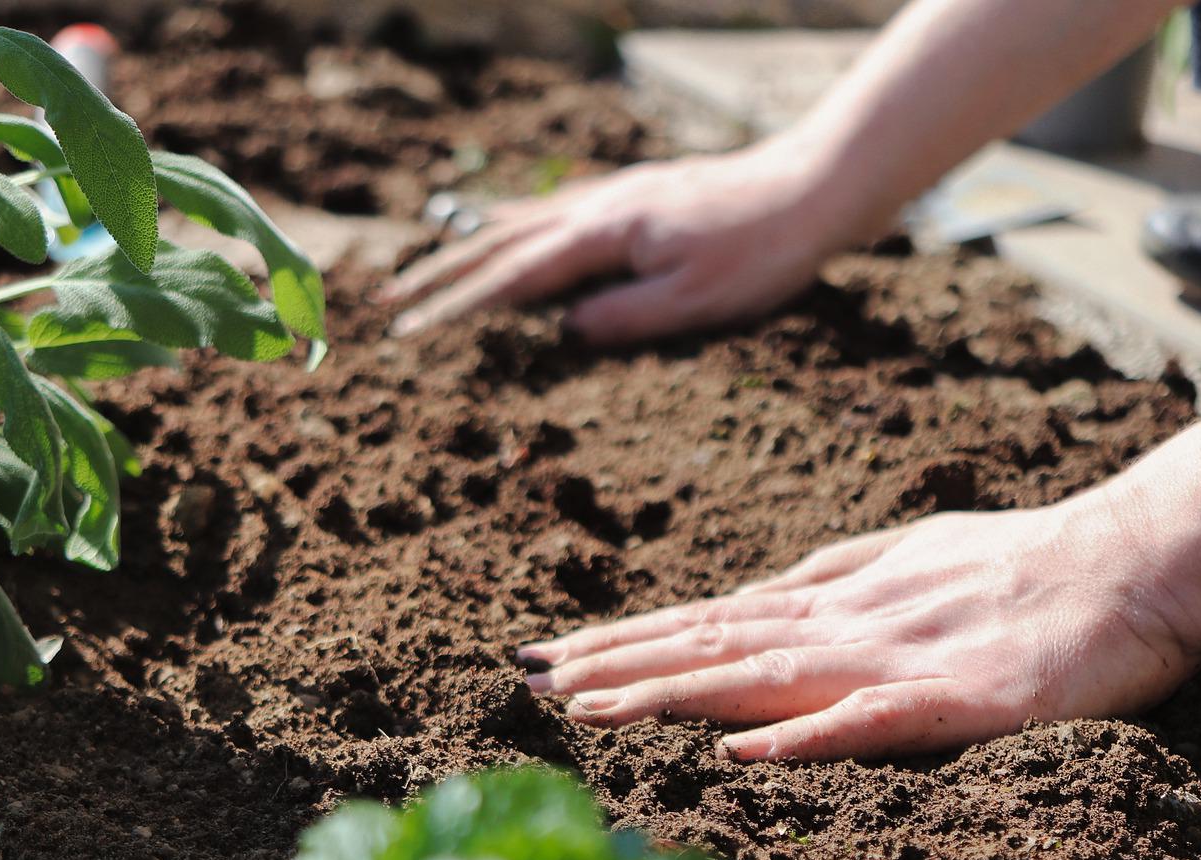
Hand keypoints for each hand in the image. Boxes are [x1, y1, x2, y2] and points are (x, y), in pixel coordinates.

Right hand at [380, 137, 856, 343]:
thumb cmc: (762, 251)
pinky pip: (554, 210)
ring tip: (426, 269)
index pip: (513, 278)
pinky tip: (506, 228)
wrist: (812, 187)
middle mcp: (599, 207)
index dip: (457, 307)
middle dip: (440, 275)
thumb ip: (624, 317)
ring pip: (523, 221)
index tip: (410, 331)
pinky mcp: (635, 196)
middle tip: (388, 302)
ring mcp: (615, 196)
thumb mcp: (695, 302)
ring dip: (468, 248)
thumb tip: (564, 332)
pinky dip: (515, 223)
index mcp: (605, 236)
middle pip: (500, 243)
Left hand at [515, 404, 1200, 761]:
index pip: (709, 621)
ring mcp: (901, 658)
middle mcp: (849, 623)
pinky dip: (804, 736)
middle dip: (617, 665)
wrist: (1140, 557)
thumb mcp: (912, 559)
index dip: (626, 639)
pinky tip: (742, 752)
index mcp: (838, 599)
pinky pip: (873, 720)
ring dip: (674, 693)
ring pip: (766, 676)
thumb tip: (762, 596)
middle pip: (714, 645)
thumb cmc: (1029, 562)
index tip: (546, 656)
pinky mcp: (962, 700)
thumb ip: (836, 579)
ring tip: (591, 710)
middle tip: (526, 681)